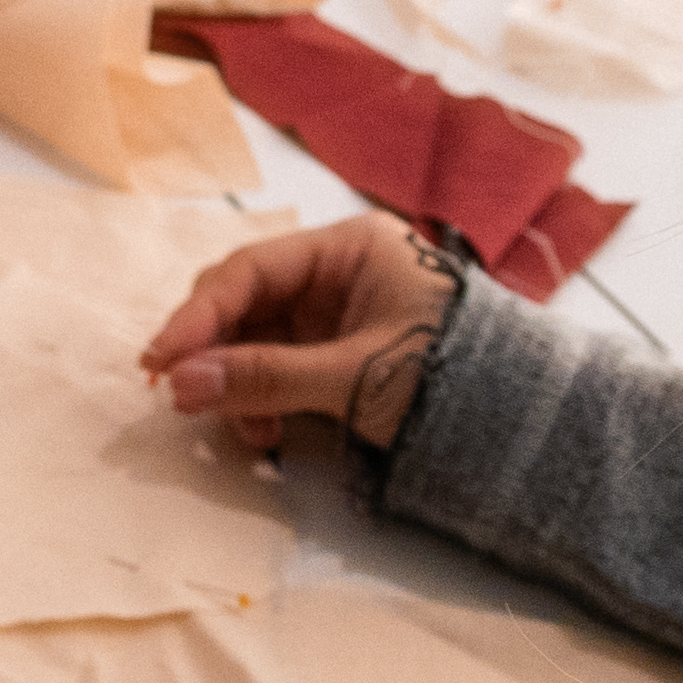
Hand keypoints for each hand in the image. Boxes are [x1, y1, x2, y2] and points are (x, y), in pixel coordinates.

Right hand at [139, 214, 464, 452]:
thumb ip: (267, 378)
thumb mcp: (357, 377)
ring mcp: (338, 313)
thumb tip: (181, 384)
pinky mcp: (341, 352)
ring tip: (249, 434)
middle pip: (247, 303)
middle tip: (185, 400)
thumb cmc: (453, 377)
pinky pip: (281, 367)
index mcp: (350, 248)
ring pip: (257, 340)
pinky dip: (264, 400)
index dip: (198, 317)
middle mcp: (338, 272)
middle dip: (216, 354)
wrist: (522, 424)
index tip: (160, 361)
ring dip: (239, 387)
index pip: (251, 270)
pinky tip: (267, 433)